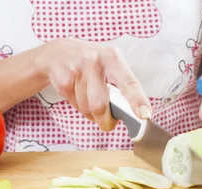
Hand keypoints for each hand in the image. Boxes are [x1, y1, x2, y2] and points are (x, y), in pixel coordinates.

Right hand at [35, 38, 151, 130]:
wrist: (57, 52)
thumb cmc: (91, 62)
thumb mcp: (109, 64)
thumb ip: (122, 85)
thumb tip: (134, 113)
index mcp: (113, 58)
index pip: (129, 83)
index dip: (137, 100)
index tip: (144, 114)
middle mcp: (95, 61)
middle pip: (101, 105)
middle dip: (105, 121)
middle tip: (107, 123)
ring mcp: (77, 69)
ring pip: (87, 108)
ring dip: (90, 113)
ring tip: (89, 99)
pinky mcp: (63, 78)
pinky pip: (75, 105)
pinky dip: (78, 106)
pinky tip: (77, 93)